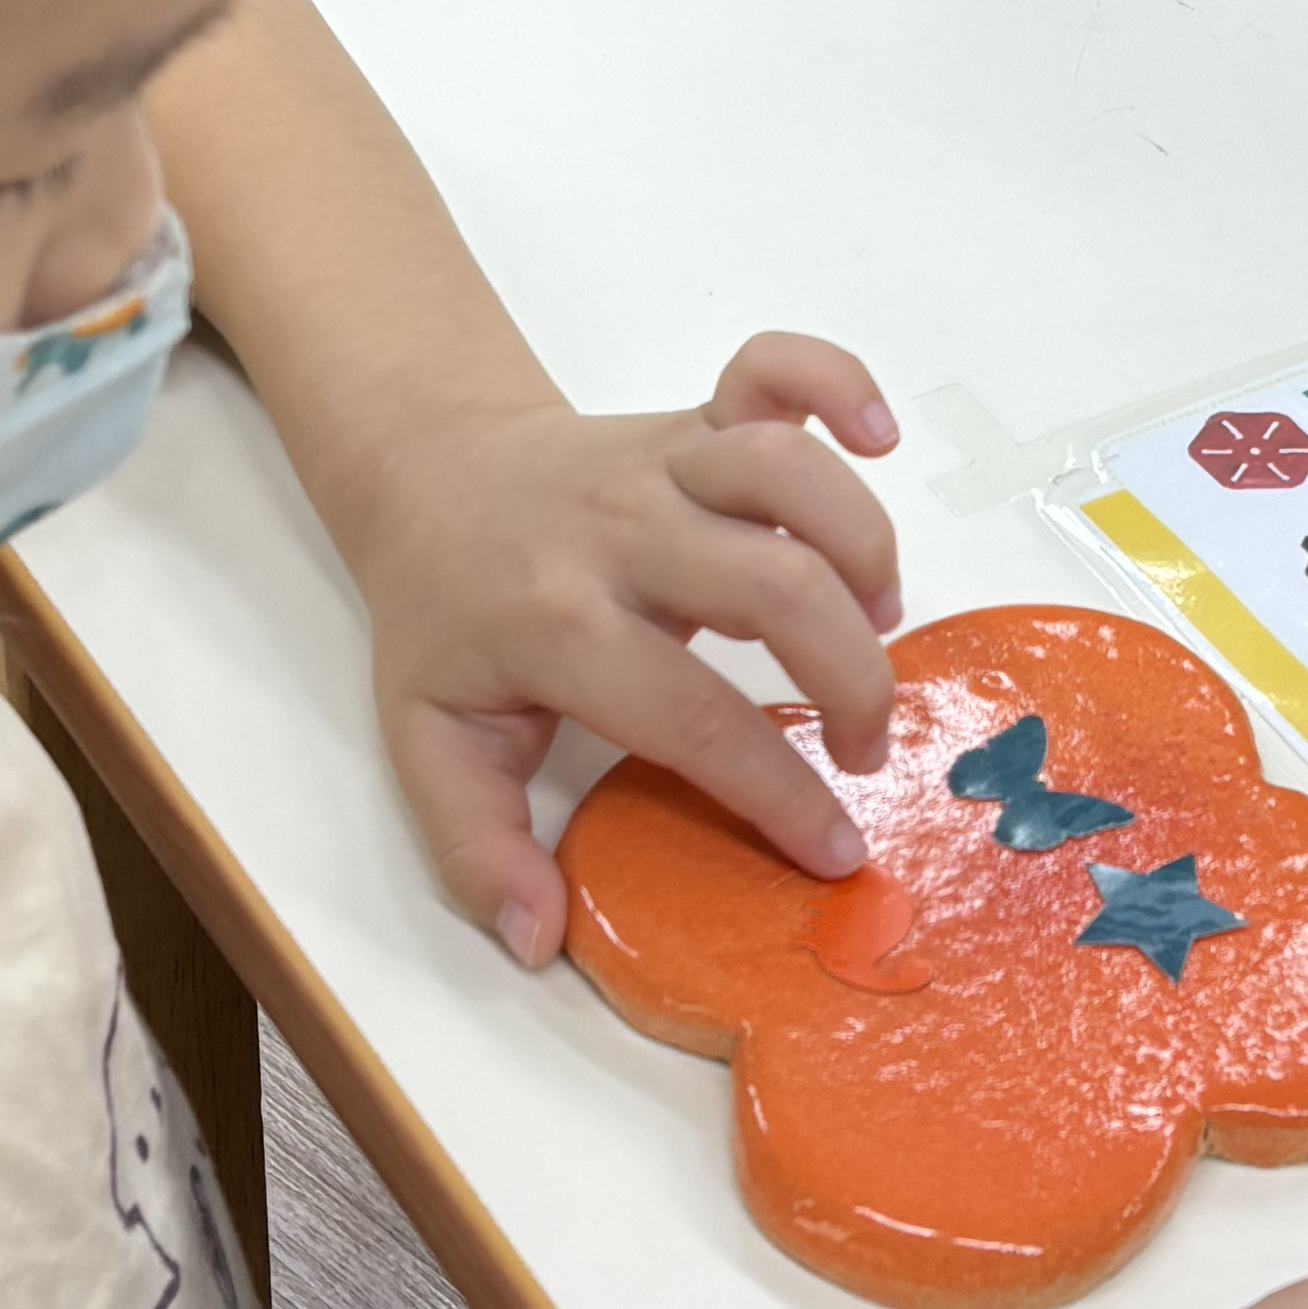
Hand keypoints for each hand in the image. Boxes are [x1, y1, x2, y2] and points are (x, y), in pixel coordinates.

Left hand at [350, 340, 903, 968]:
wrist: (426, 476)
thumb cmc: (445, 618)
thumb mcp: (432, 746)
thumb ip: (479, 850)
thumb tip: (541, 939)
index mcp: (559, 624)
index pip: (695, 718)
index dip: (779, 794)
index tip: (834, 850)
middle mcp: (619, 532)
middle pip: (777, 585)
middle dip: (854, 679)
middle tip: (865, 746)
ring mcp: (661, 462)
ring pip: (791, 472)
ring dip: (863, 548)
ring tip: (880, 619)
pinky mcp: (694, 415)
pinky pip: (778, 370)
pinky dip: (839, 383)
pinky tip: (880, 437)